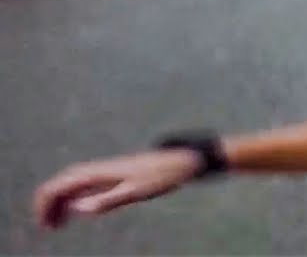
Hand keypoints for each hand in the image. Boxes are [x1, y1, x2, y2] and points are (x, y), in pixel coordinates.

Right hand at [32, 149, 201, 229]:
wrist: (179, 161)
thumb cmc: (160, 176)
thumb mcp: (134, 191)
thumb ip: (106, 200)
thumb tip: (78, 208)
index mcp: (98, 172)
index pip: (60, 184)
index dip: (46, 203)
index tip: (44, 223)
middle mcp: (97, 169)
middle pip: (61, 183)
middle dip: (48, 204)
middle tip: (47, 227)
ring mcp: (104, 172)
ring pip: (70, 185)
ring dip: (59, 202)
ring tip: (56, 225)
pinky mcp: (112, 175)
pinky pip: (83, 186)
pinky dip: (73, 199)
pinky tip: (75, 211)